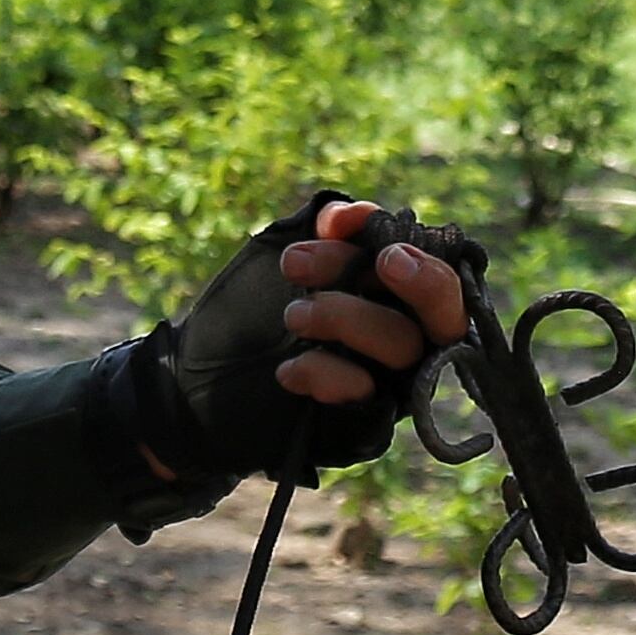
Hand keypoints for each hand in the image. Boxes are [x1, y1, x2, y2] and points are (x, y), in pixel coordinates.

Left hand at [138, 193, 480, 488]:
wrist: (193, 379)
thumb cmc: (247, 309)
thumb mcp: (279, 255)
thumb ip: (318, 231)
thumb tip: (343, 212)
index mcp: (397, 293)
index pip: (438, 268)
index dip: (415, 246)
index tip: (350, 226)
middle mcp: (406, 338)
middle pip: (442, 312)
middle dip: (419, 281)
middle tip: (382, 261)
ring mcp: (387, 382)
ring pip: (402, 347)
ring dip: (348, 316)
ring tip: (295, 312)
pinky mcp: (360, 422)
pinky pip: (366, 397)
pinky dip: (327, 375)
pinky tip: (288, 370)